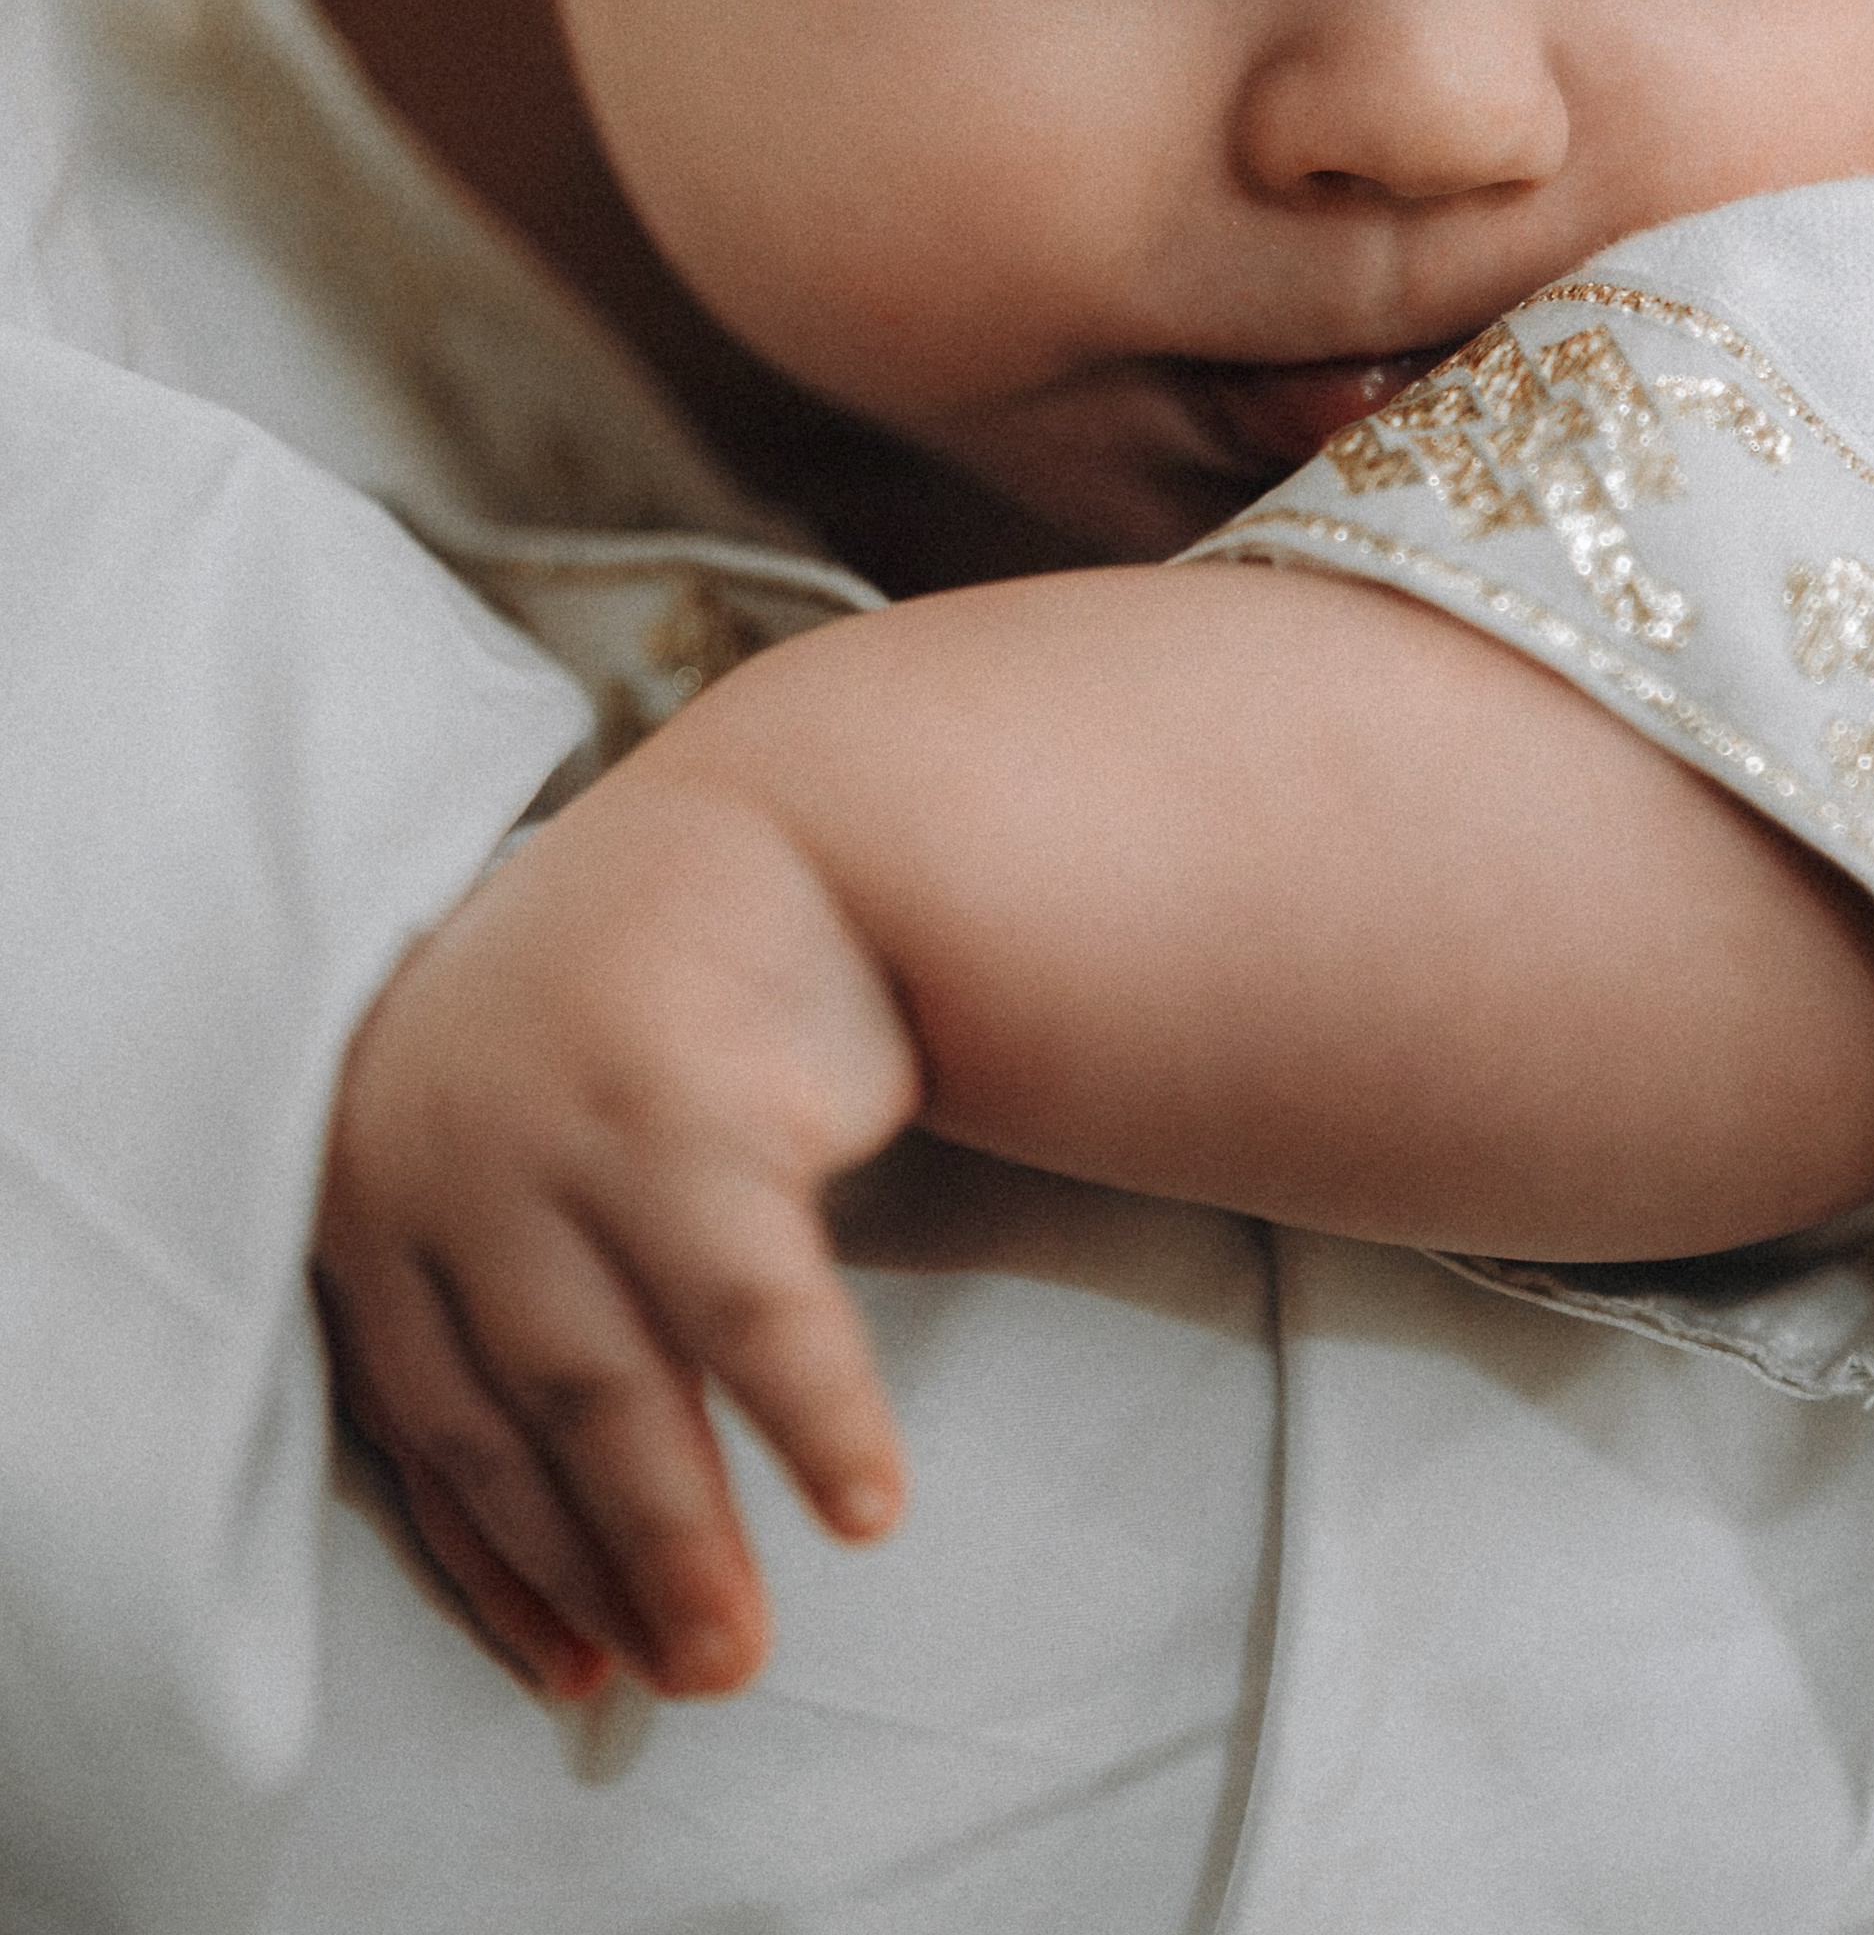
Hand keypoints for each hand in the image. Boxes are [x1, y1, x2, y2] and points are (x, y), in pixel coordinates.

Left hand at [313, 732, 923, 1701]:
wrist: (777, 828)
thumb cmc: (651, 1007)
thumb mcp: (526, 1128)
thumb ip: (513, 1289)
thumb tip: (570, 1546)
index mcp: (372, 1166)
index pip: (416, 1417)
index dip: (495, 1561)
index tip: (571, 1667)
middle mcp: (436, 1150)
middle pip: (517, 1419)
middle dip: (606, 1571)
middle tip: (690, 1681)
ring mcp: (556, 1130)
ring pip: (617, 1393)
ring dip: (686, 1541)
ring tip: (743, 1655)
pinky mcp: (685, 1113)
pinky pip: (755, 1316)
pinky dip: (814, 1422)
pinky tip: (864, 1505)